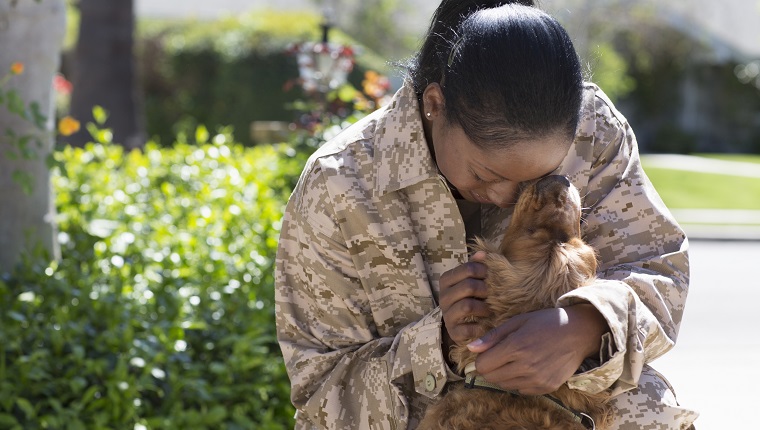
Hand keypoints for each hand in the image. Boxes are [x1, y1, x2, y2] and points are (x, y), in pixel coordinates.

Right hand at [439, 251, 492, 355]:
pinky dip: (479, 327)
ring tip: (490, 309)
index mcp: (446, 280)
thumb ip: (476, 265)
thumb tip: (482, 253)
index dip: (483, 271)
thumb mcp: (471, 278)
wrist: (463, 324)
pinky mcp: (453, 332)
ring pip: (468, 306)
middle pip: (469, 286)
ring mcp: (447, 315)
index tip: (490, 276)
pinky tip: (485, 324)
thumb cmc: (471, 296)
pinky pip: (467, 329)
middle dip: (485, 290)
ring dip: (484, 307)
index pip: (467, 268)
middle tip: (492, 294)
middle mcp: (443, 297)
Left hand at [466, 304, 608, 394]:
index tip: (489, 351)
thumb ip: (493, 336)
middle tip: (501, 355)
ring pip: (504, 385)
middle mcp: (526, 366)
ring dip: (504, 374)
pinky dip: (519, 381)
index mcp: (516, 347)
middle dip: (490, 367)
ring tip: (516, 360)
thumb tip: (471, 348)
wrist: (579, 333)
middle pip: (491, 377)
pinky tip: (528, 367)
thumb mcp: (518, 321)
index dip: (482, 358)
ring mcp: (537, 379)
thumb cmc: (546, 322)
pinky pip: (520, 390)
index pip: (483, 364)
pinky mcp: (546, 387)